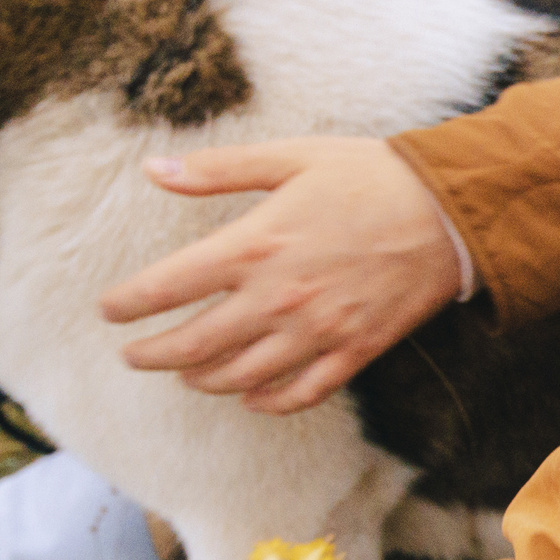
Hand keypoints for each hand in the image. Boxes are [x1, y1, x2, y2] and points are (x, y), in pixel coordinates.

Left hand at [99, 137, 464, 413]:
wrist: (450, 212)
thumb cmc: (370, 177)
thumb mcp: (291, 157)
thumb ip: (218, 170)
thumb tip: (152, 171)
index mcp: (256, 244)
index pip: (167, 287)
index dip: (128, 304)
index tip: (110, 310)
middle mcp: (278, 296)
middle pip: (193, 344)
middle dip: (153, 355)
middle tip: (135, 355)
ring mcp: (317, 330)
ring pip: (240, 376)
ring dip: (203, 379)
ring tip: (188, 374)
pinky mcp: (354, 350)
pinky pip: (300, 393)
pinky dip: (267, 402)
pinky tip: (251, 397)